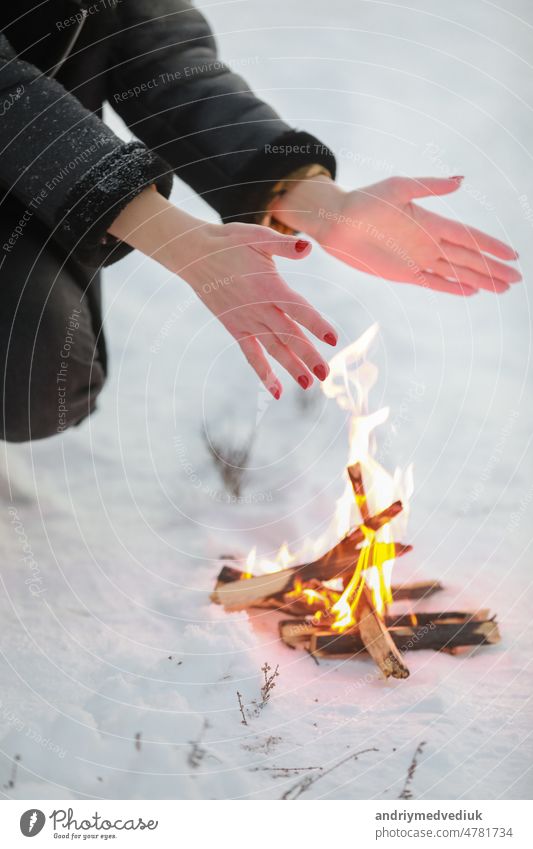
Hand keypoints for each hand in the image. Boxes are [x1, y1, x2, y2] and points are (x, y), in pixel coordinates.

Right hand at [179, 223, 337, 397]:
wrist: (194, 255)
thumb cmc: (230, 243)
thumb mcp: (257, 236)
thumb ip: (283, 245)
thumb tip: (307, 247)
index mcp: (269, 286)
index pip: (298, 308)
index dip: (316, 323)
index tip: (333, 339)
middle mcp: (259, 308)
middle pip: (288, 335)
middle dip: (308, 355)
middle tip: (325, 374)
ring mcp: (247, 321)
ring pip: (273, 348)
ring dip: (291, 367)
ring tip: (308, 384)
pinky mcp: (236, 328)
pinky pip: (251, 354)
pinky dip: (263, 373)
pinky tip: (277, 391)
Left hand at [272, 175, 520, 295]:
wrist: (337, 223)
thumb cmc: (365, 200)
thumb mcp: (398, 187)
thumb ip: (429, 187)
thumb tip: (461, 181)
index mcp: (431, 221)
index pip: (469, 236)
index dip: (491, 246)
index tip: (513, 255)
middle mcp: (428, 242)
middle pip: (468, 258)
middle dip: (493, 268)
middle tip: (517, 279)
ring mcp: (417, 259)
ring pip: (456, 273)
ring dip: (479, 280)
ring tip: (502, 289)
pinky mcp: (403, 274)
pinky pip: (433, 283)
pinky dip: (452, 288)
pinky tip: (472, 292)